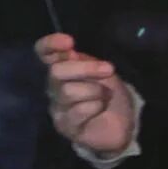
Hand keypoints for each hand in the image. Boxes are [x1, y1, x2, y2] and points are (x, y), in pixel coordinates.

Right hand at [34, 33, 135, 156]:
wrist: (124, 121)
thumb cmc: (110, 91)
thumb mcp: (102, 70)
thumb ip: (85, 61)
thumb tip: (70, 53)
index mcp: (62, 68)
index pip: (43, 52)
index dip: (50, 44)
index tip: (70, 42)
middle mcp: (54, 87)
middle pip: (56, 72)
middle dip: (85, 68)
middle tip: (109, 69)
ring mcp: (57, 107)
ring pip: (68, 92)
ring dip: (96, 90)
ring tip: (107, 95)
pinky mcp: (64, 126)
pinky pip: (78, 111)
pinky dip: (96, 106)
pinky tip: (101, 109)